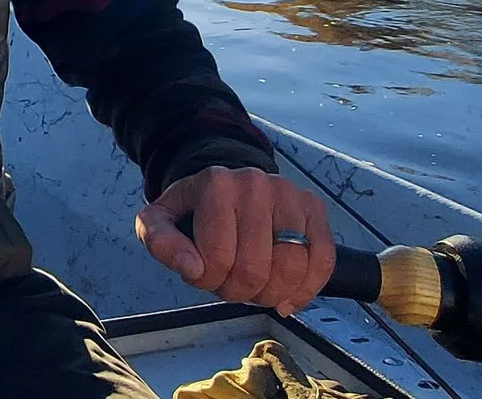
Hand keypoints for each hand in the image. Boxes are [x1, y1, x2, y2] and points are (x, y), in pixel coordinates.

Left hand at [134, 165, 334, 315]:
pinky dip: (306, 288)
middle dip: (238, 291)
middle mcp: (256, 184)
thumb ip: (160, 243)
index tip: (202, 273)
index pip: (217, 258)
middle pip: (255, 268)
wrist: (226, 187)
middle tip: (229, 284)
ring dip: (271, 293)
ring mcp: (289, 195)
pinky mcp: (313, 208)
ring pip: (291, 267)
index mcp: (217, 185)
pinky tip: (287, 298)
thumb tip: (192, 268)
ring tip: (255, 288)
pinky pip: (322, 259)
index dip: (208, 280)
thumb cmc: (195, 211)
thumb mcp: (160, 221)